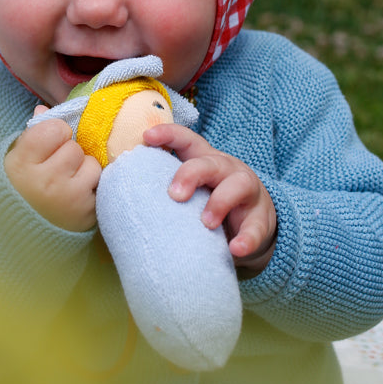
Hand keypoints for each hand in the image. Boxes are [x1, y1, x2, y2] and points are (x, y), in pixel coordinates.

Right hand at [5, 106, 100, 231]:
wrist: (21, 232)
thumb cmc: (20, 186)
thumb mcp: (17, 158)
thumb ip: (33, 132)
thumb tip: (44, 108)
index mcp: (23, 163)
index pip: (55, 128)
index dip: (54, 134)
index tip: (46, 146)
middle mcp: (45, 181)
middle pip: (74, 146)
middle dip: (68, 152)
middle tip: (56, 167)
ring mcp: (68, 199)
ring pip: (90, 164)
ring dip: (83, 169)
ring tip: (68, 181)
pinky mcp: (87, 214)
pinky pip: (100, 184)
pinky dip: (92, 187)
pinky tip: (77, 195)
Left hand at [143, 123, 276, 275]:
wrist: (254, 223)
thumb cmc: (209, 200)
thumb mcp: (192, 189)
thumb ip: (167, 189)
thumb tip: (122, 202)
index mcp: (203, 159)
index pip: (186, 139)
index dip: (168, 134)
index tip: (147, 137)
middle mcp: (225, 169)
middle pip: (209, 162)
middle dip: (190, 174)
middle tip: (173, 194)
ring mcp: (247, 191)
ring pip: (237, 186)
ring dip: (219, 202)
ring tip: (206, 223)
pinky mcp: (261, 218)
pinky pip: (256, 227)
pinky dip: (246, 238)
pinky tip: (234, 249)